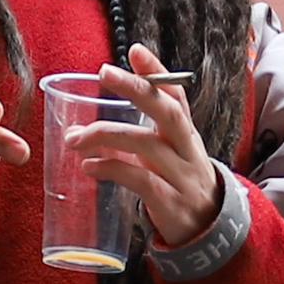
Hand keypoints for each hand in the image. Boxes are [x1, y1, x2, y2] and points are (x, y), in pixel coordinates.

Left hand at [65, 60, 226, 255]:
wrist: (209, 233)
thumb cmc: (178, 185)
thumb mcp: (167, 156)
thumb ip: (138, 138)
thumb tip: (84, 126)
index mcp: (186, 134)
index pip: (176, 96)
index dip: (158, 73)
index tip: (135, 50)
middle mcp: (187, 150)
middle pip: (166, 111)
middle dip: (136, 88)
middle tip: (104, 72)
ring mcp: (181, 176)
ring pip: (147, 144)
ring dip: (107, 135)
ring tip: (75, 138)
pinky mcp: (170, 203)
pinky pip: (139, 180)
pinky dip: (112, 169)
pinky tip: (89, 167)